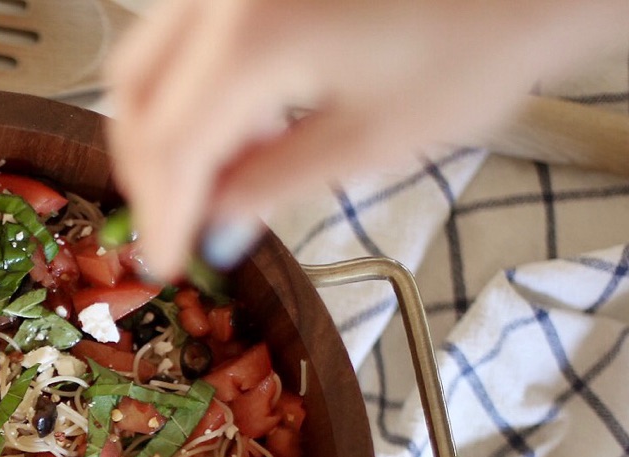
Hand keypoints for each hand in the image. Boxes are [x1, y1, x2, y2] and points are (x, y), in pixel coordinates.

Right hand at [103, 0, 628, 278]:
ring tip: (233, 169)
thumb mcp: (378, 136)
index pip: (166, 143)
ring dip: (174, 119)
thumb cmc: (494, 30)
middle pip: (134, 86)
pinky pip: (197, 25)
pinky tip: (253, 114)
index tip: (166, 259)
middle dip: (151, 164)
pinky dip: (202, 77)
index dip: (159, 212)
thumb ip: (274, 182)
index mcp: (251, 37)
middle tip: (186, 220)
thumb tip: (215, 224)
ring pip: (155, 49)